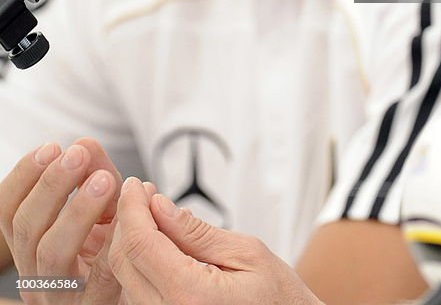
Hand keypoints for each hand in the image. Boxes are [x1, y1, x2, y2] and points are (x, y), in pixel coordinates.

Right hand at [0, 139, 122, 303]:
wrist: (147, 285)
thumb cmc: (118, 242)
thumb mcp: (105, 204)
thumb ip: (95, 172)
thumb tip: (84, 143)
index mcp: (31, 247)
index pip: (7, 213)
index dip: (23, 177)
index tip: (51, 147)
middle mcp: (38, 274)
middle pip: (25, 230)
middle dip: (50, 186)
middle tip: (78, 155)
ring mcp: (62, 295)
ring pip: (52, 254)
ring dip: (76, 210)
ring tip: (104, 179)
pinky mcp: (95, 304)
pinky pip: (99, 272)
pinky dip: (111, 238)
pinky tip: (127, 214)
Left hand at [109, 177, 323, 304]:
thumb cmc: (279, 298)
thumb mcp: (247, 253)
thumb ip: (197, 232)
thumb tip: (159, 207)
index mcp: (190, 296)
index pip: (142, 244)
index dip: (133, 208)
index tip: (136, 185)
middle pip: (124, 262)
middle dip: (127, 221)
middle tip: (142, 193)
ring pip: (126, 279)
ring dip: (131, 241)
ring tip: (150, 213)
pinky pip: (138, 295)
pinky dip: (139, 264)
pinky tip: (155, 242)